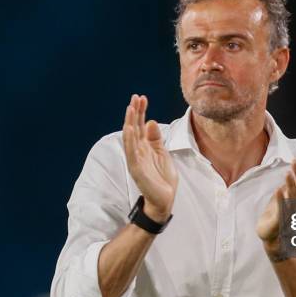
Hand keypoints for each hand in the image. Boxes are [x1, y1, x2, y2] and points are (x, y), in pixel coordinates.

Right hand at [122, 94, 178, 222]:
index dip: (141, 111)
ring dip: (130, 122)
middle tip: (135, 97)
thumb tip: (151, 121)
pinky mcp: (137, 169)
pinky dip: (130, 140)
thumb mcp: (162, 153)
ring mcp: (136, 159)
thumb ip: (155, 138)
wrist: (165, 199)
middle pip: (135, 128)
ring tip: (130, 109)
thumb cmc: (162, 178)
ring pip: (130, 138)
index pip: (141, 125)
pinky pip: (132, 153)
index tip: (142, 97)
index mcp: (145, 146)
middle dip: (135, 112)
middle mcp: (138, 151)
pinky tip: (130, 129)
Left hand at [256, 155, 295, 243]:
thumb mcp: (290, 189)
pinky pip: (281, 210)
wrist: (273, 236)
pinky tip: (278, 190)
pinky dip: (280, 200)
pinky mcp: (278, 222)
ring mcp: (289, 213)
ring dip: (292, 185)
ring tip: (287, 173)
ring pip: (294, 199)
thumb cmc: (282, 209)